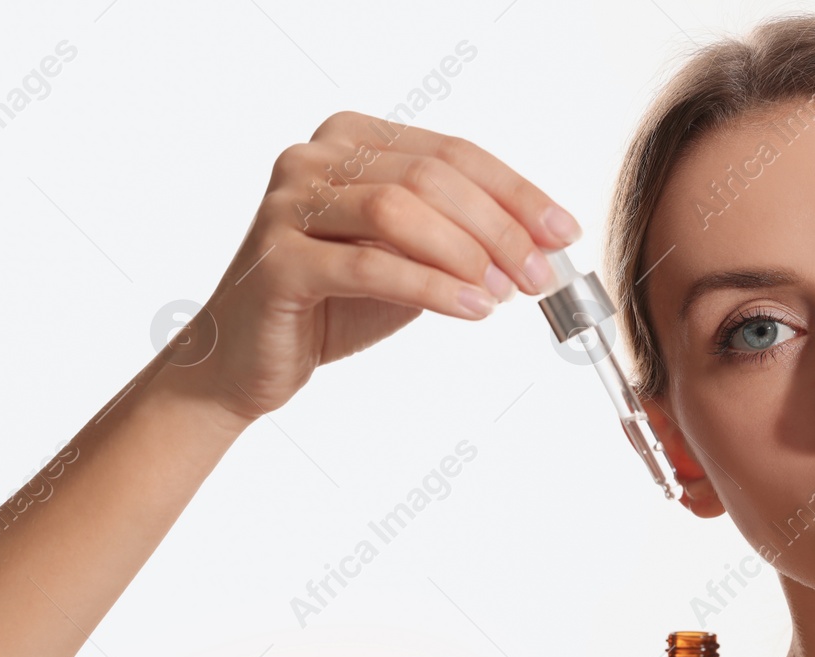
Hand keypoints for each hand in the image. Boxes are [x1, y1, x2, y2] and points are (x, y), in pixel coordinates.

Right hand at [168, 109, 582, 424]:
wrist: (249, 358)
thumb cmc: (335, 303)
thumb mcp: (413, 260)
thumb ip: (463, 239)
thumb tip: (545, 245)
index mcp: (352, 139)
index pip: (453, 153)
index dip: (517, 193)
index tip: (564, 232)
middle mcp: (314, 158)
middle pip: (430, 178)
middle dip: (501, 228)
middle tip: (542, 275)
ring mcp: (288, 203)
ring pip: (398, 211)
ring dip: (468, 253)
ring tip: (508, 293)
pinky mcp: (277, 259)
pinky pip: (369, 265)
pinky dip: (432, 288)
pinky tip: (474, 309)